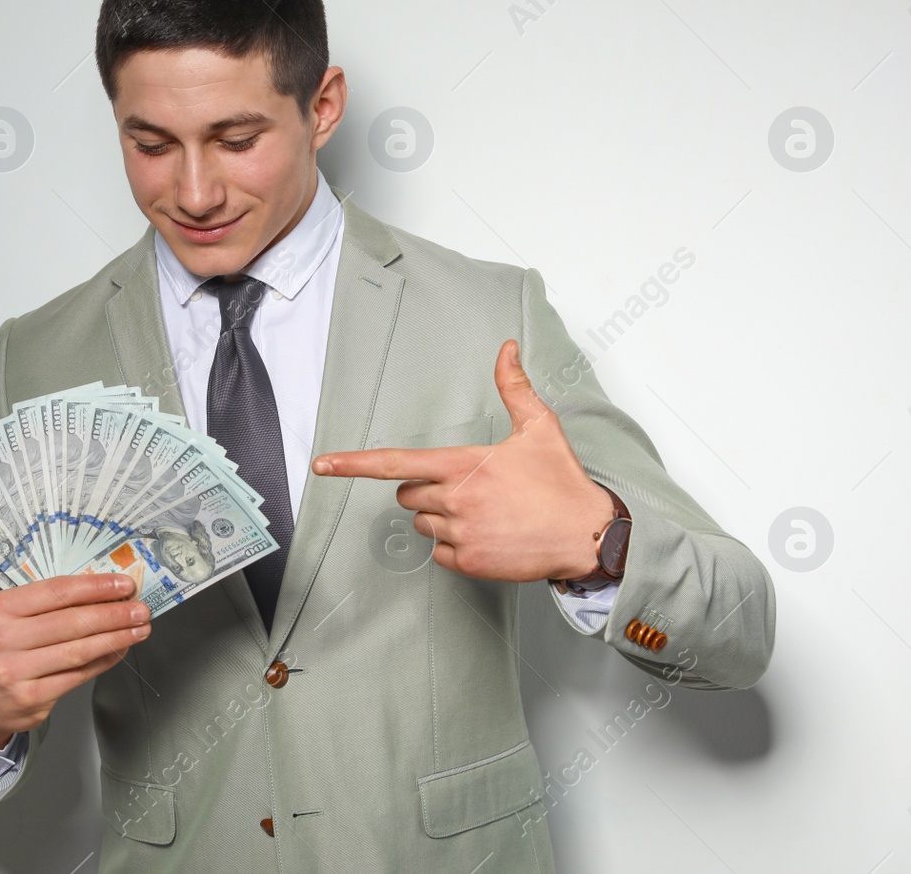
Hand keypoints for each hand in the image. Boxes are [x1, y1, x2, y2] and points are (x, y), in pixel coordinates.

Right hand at [0, 573, 151, 748]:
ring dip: (116, 638)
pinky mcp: (31, 698)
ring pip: (78, 650)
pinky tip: (119, 650)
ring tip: (138, 628)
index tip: (123, 585)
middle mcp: (2, 639)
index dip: (96, 587)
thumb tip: (102, 590)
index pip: (57, 591)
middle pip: (72, 621)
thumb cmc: (0, 648)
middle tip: (140, 608)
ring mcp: (14, 671)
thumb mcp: (8, 615)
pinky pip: (78, 675)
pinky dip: (103, 661)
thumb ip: (47, 602)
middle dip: (114, 614)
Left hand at [310, 339, 611, 582]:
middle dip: (426, 490)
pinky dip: (455, 546)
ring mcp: (460, 534)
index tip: (322, 464)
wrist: (588, 536)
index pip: (395, 462)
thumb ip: (514, 386)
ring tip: (485, 512)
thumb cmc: (562, 481)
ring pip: (422, 524)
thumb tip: (507, 347)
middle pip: (407, 494)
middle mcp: (455, 499)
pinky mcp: (469, 563)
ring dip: (441, 518)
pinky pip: (438, 553)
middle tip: (468, 487)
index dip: (353, 463)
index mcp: (463, 464)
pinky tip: (488, 536)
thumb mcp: (540, 427)